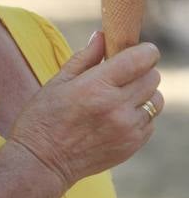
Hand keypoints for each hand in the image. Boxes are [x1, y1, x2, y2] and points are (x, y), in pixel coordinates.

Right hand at [9, 32, 162, 188]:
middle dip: (142, 70)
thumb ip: (85, 57)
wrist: (42, 162)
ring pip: (156, 100)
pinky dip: (140, 114)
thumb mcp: (58, 81)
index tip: (139, 50)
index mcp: (96, 87)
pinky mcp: (132, 145)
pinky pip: (150, 122)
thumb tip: (102, 35)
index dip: (145, 51)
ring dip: (144, 93)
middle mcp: (117, 107)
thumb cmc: (44, 117)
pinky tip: (119, 115)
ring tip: (122, 95)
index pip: (140, 59)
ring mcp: (127, 129)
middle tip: (124, 73)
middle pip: (152, 77)